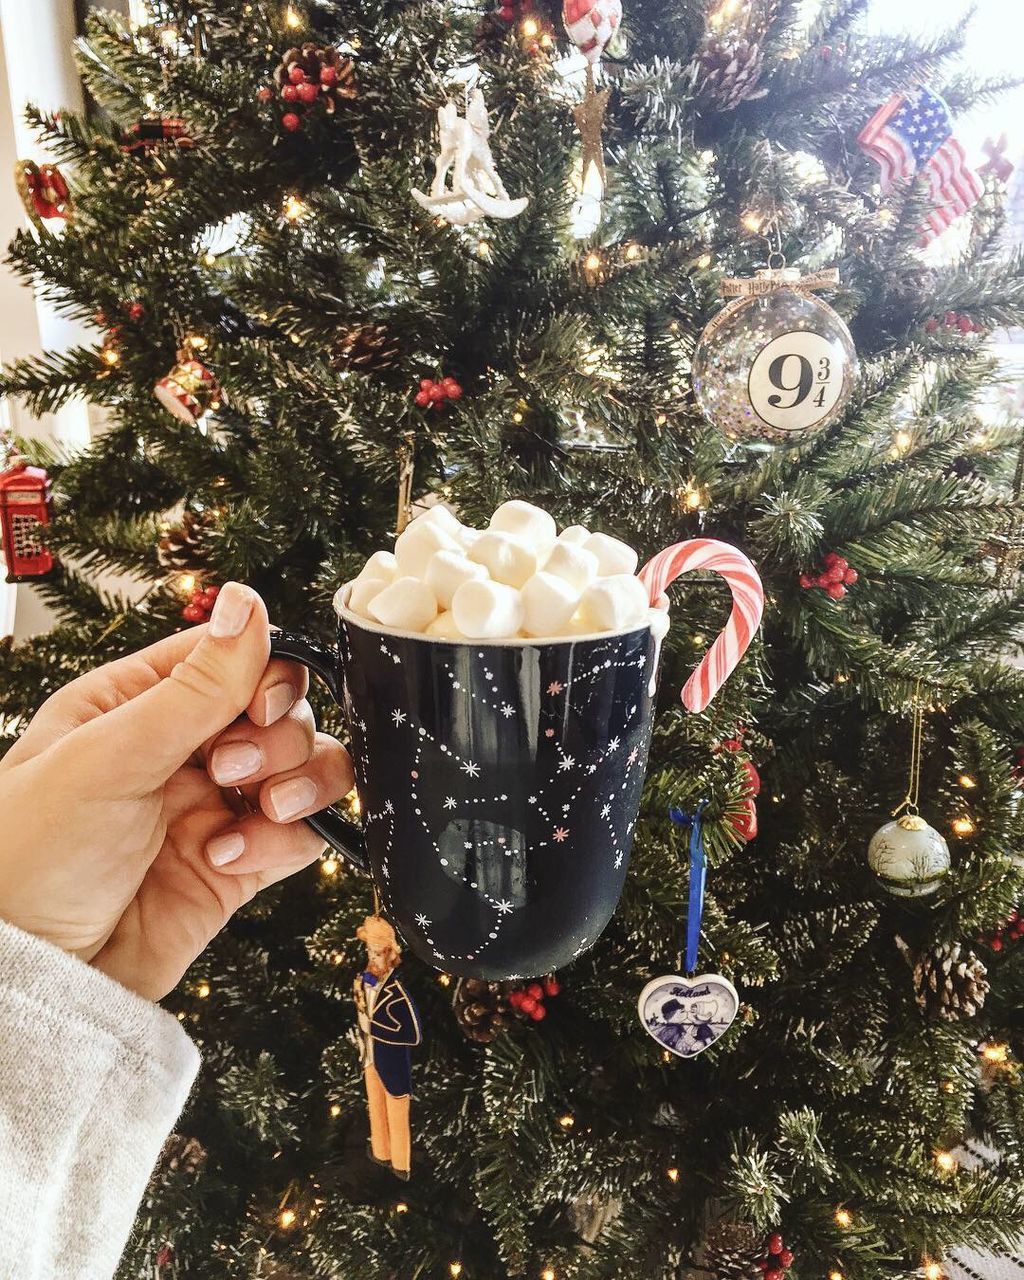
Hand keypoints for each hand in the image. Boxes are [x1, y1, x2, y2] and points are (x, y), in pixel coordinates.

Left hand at [0, 582, 353, 999]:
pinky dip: (284, 841)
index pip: (230, 658)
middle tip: (234, 772)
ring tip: (263, 810)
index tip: (258, 705)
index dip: (262, 674)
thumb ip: (194, 686)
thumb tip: (248, 602)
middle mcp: (181, 750)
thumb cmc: (30, 859)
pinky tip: (231, 859)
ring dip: (299, 782)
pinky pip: (300, 835)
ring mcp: (213, 808)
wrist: (31, 980)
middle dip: (276, 737)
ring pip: (304, 767)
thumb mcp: (109, 756)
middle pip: (281, 710)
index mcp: (136, 705)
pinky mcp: (238, 866)